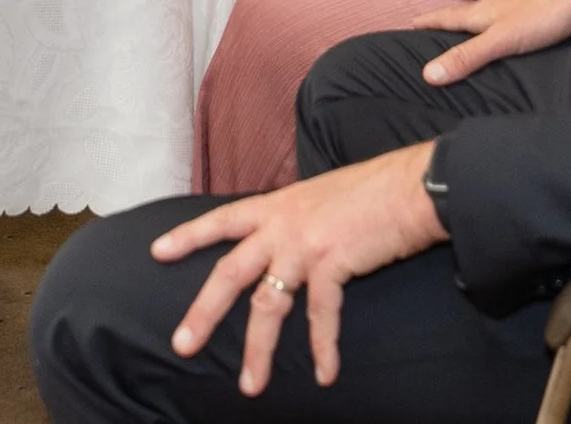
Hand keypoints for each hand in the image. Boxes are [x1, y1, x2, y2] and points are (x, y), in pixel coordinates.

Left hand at [151, 143, 445, 394]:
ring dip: (259, 350)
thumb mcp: (321, 196)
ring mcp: (305, 244)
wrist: (413, 185)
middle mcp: (283, 224)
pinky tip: (326, 374)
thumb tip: (290, 238)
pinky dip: (324, 348)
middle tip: (182, 345)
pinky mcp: (333, 263)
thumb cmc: (374, 190)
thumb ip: (298, 217)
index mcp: (278, 206)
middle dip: (203, 312)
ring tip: (250, 385)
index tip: (157, 252)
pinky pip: (320, 315)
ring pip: (267, 305)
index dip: (189, 236)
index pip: (222, 219)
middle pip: (229, 272)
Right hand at [409, 0, 570, 85]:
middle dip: (446, 31)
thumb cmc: (544, 13)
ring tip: (463, 55)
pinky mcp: (539, 30)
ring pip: (489, 32)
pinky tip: (506, 63)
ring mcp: (519, 20)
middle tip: (428, 42)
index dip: (426, 24)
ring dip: (474, 41)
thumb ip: (466, 57)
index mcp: (482, 12)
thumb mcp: (500, 39)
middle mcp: (497, 12)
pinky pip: (511, 43)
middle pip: (464, 22)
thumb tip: (427, 75)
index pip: (445, 18)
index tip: (406, 27)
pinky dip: (500, 51)